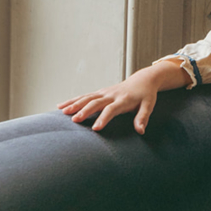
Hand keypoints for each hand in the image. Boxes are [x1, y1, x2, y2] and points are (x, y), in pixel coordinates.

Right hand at [57, 60, 189, 134]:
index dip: (104, 118)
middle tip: (74, 120)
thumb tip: (140, 131)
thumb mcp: (149, 105)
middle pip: (96, 102)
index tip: (96, 128)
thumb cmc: (146, 95)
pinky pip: (84, 96)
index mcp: (124, 100)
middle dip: (85, 111)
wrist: (143, 80)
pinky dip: (73, 100)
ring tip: (63, 112)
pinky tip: (61, 106)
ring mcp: (104, 92)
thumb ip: (143, 117)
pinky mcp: (100, 92)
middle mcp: (112, 95)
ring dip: (75, 104)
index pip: (112, 109)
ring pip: (87, 97)